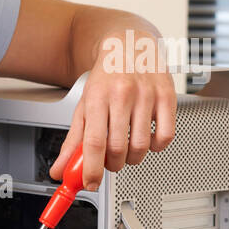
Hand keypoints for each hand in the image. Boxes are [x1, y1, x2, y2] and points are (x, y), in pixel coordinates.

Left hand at [49, 40, 176, 190]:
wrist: (129, 45)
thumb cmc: (106, 77)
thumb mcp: (84, 105)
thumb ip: (73, 141)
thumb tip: (61, 171)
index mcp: (98, 96)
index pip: (94, 142)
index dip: (91, 169)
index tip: (89, 183)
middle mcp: (123, 94)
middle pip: (118, 148)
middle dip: (113, 165)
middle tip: (110, 161)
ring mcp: (148, 95)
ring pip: (142, 147)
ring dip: (133, 158)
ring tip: (128, 148)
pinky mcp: (167, 96)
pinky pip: (165, 137)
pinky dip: (156, 147)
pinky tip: (148, 138)